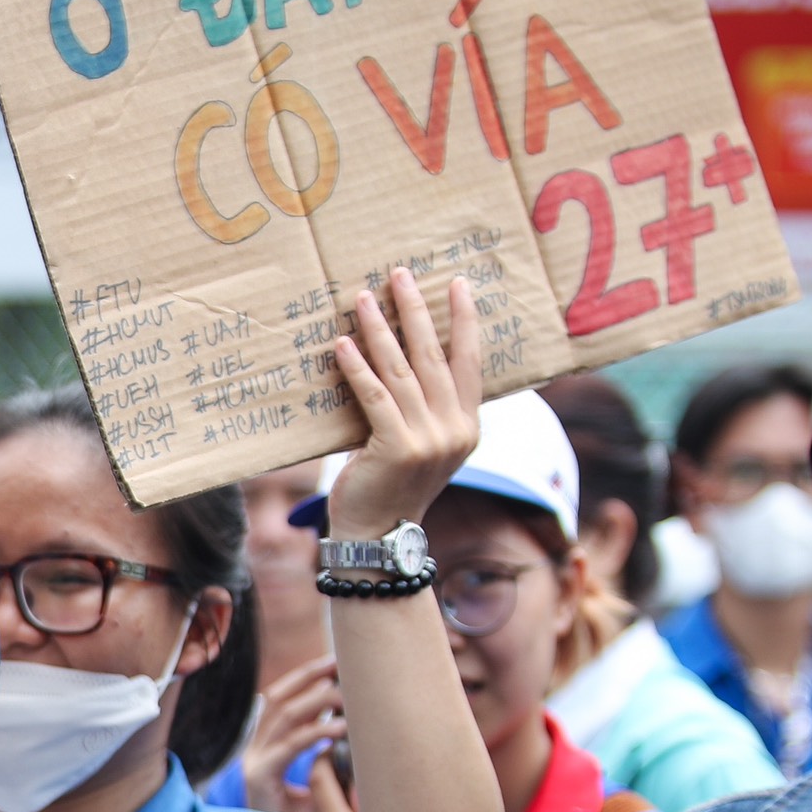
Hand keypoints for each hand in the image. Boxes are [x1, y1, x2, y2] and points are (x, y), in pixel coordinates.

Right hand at [238, 657, 354, 811]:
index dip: (305, 679)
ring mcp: (256, 762)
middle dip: (311, 677)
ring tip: (347, 694)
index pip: (281, 700)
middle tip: (342, 664)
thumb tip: (340, 730)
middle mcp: (257, 749)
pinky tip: (341, 729)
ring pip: (286, 716)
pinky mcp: (261, 778)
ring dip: (319, 700)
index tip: (334, 664)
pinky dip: (316, 733)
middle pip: (280, 698)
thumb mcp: (314, 782)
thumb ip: (322, 757)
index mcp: (265, 746)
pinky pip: (290, 747)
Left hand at [324, 269, 481, 541]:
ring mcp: (428, 440)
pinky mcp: (396, 448)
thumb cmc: (389, 487)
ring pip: (402, 371)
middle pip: (435, 356)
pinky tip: (342, 343)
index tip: (457, 284)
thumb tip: (398, 359)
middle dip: (416, 311)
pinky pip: (375, 396)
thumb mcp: (419, 447)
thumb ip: (421, 410)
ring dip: (380, 330)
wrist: (377, 537)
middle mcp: (454, 430)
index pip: (470, 363)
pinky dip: (357, 367)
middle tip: (401, 274)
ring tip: (363, 297)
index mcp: (467, 427)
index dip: (463, 322)